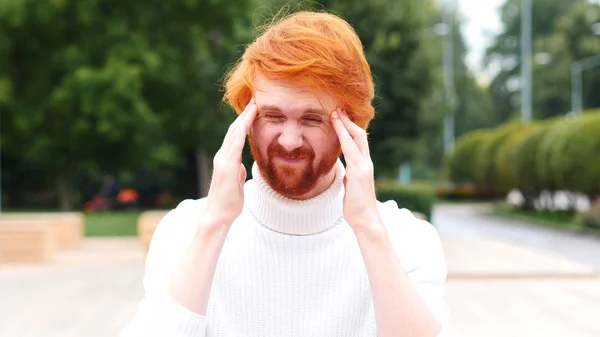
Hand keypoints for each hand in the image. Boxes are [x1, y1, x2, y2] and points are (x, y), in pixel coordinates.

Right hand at [203, 98, 257, 229]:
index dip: (244, 122)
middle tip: (255, 100)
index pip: (236, 136)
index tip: (254, 110)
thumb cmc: (228, 204)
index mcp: (227, 160)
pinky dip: (241, 131)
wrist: (217, 216)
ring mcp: (224, 160)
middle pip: (234, 130)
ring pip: (234, 133)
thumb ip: (238, 173)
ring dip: (244, 118)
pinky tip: (247, 122)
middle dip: (245, 115)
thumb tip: (241, 166)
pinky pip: (235, 145)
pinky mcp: (227, 166)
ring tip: (253, 105)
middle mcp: (223, 157)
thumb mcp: (236, 184)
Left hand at [330, 109, 382, 231]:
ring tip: (335, 112)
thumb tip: (346, 173)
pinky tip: (336, 127)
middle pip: (359, 135)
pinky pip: (350, 149)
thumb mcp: (352, 188)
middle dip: (348, 122)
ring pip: (355, 138)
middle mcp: (366, 163)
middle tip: (337, 109)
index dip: (349, 130)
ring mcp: (363, 166)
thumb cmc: (357, 207)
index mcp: (363, 166)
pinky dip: (343, 136)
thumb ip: (350, 177)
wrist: (366, 220)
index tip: (340, 119)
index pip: (358, 143)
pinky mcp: (358, 172)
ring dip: (344, 124)